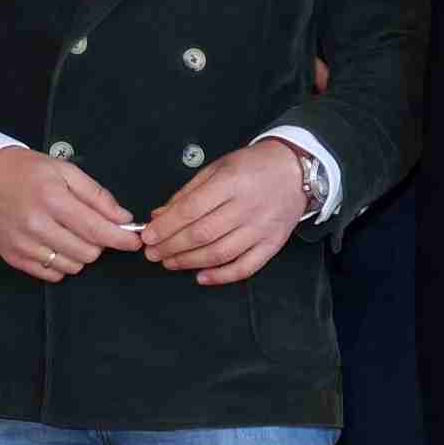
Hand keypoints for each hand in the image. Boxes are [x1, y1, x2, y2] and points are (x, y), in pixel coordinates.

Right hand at [0, 147, 140, 282]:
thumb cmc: (25, 172)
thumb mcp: (64, 171)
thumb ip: (97, 195)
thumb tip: (123, 218)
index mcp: (52, 199)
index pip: (96, 230)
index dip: (121, 239)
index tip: (134, 241)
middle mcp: (36, 225)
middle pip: (88, 253)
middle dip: (99, 243)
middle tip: (91, 228)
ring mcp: (23, 244)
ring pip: (72, 267)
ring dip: (80, 254)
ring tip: (69, 234)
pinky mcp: (13, 257)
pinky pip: (51, 274)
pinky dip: (60, 264)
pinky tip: (55, 245)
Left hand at [139, 137, 309, 283]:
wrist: (295, 171)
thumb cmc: (253, 167)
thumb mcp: (217, 168)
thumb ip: (188, 193)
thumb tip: (160, 216)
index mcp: (231, 183)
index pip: (191, 210)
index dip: (166, 226)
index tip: (148, 236)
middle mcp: (247, 207)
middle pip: (202, 234)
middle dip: (172, 247)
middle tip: (153, 253)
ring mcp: (262, 228)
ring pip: (220, 253)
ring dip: (190, 262)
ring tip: (170, 262)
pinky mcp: (272, 244)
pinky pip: (246, 266)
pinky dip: (222, 276)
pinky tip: (201, 277)